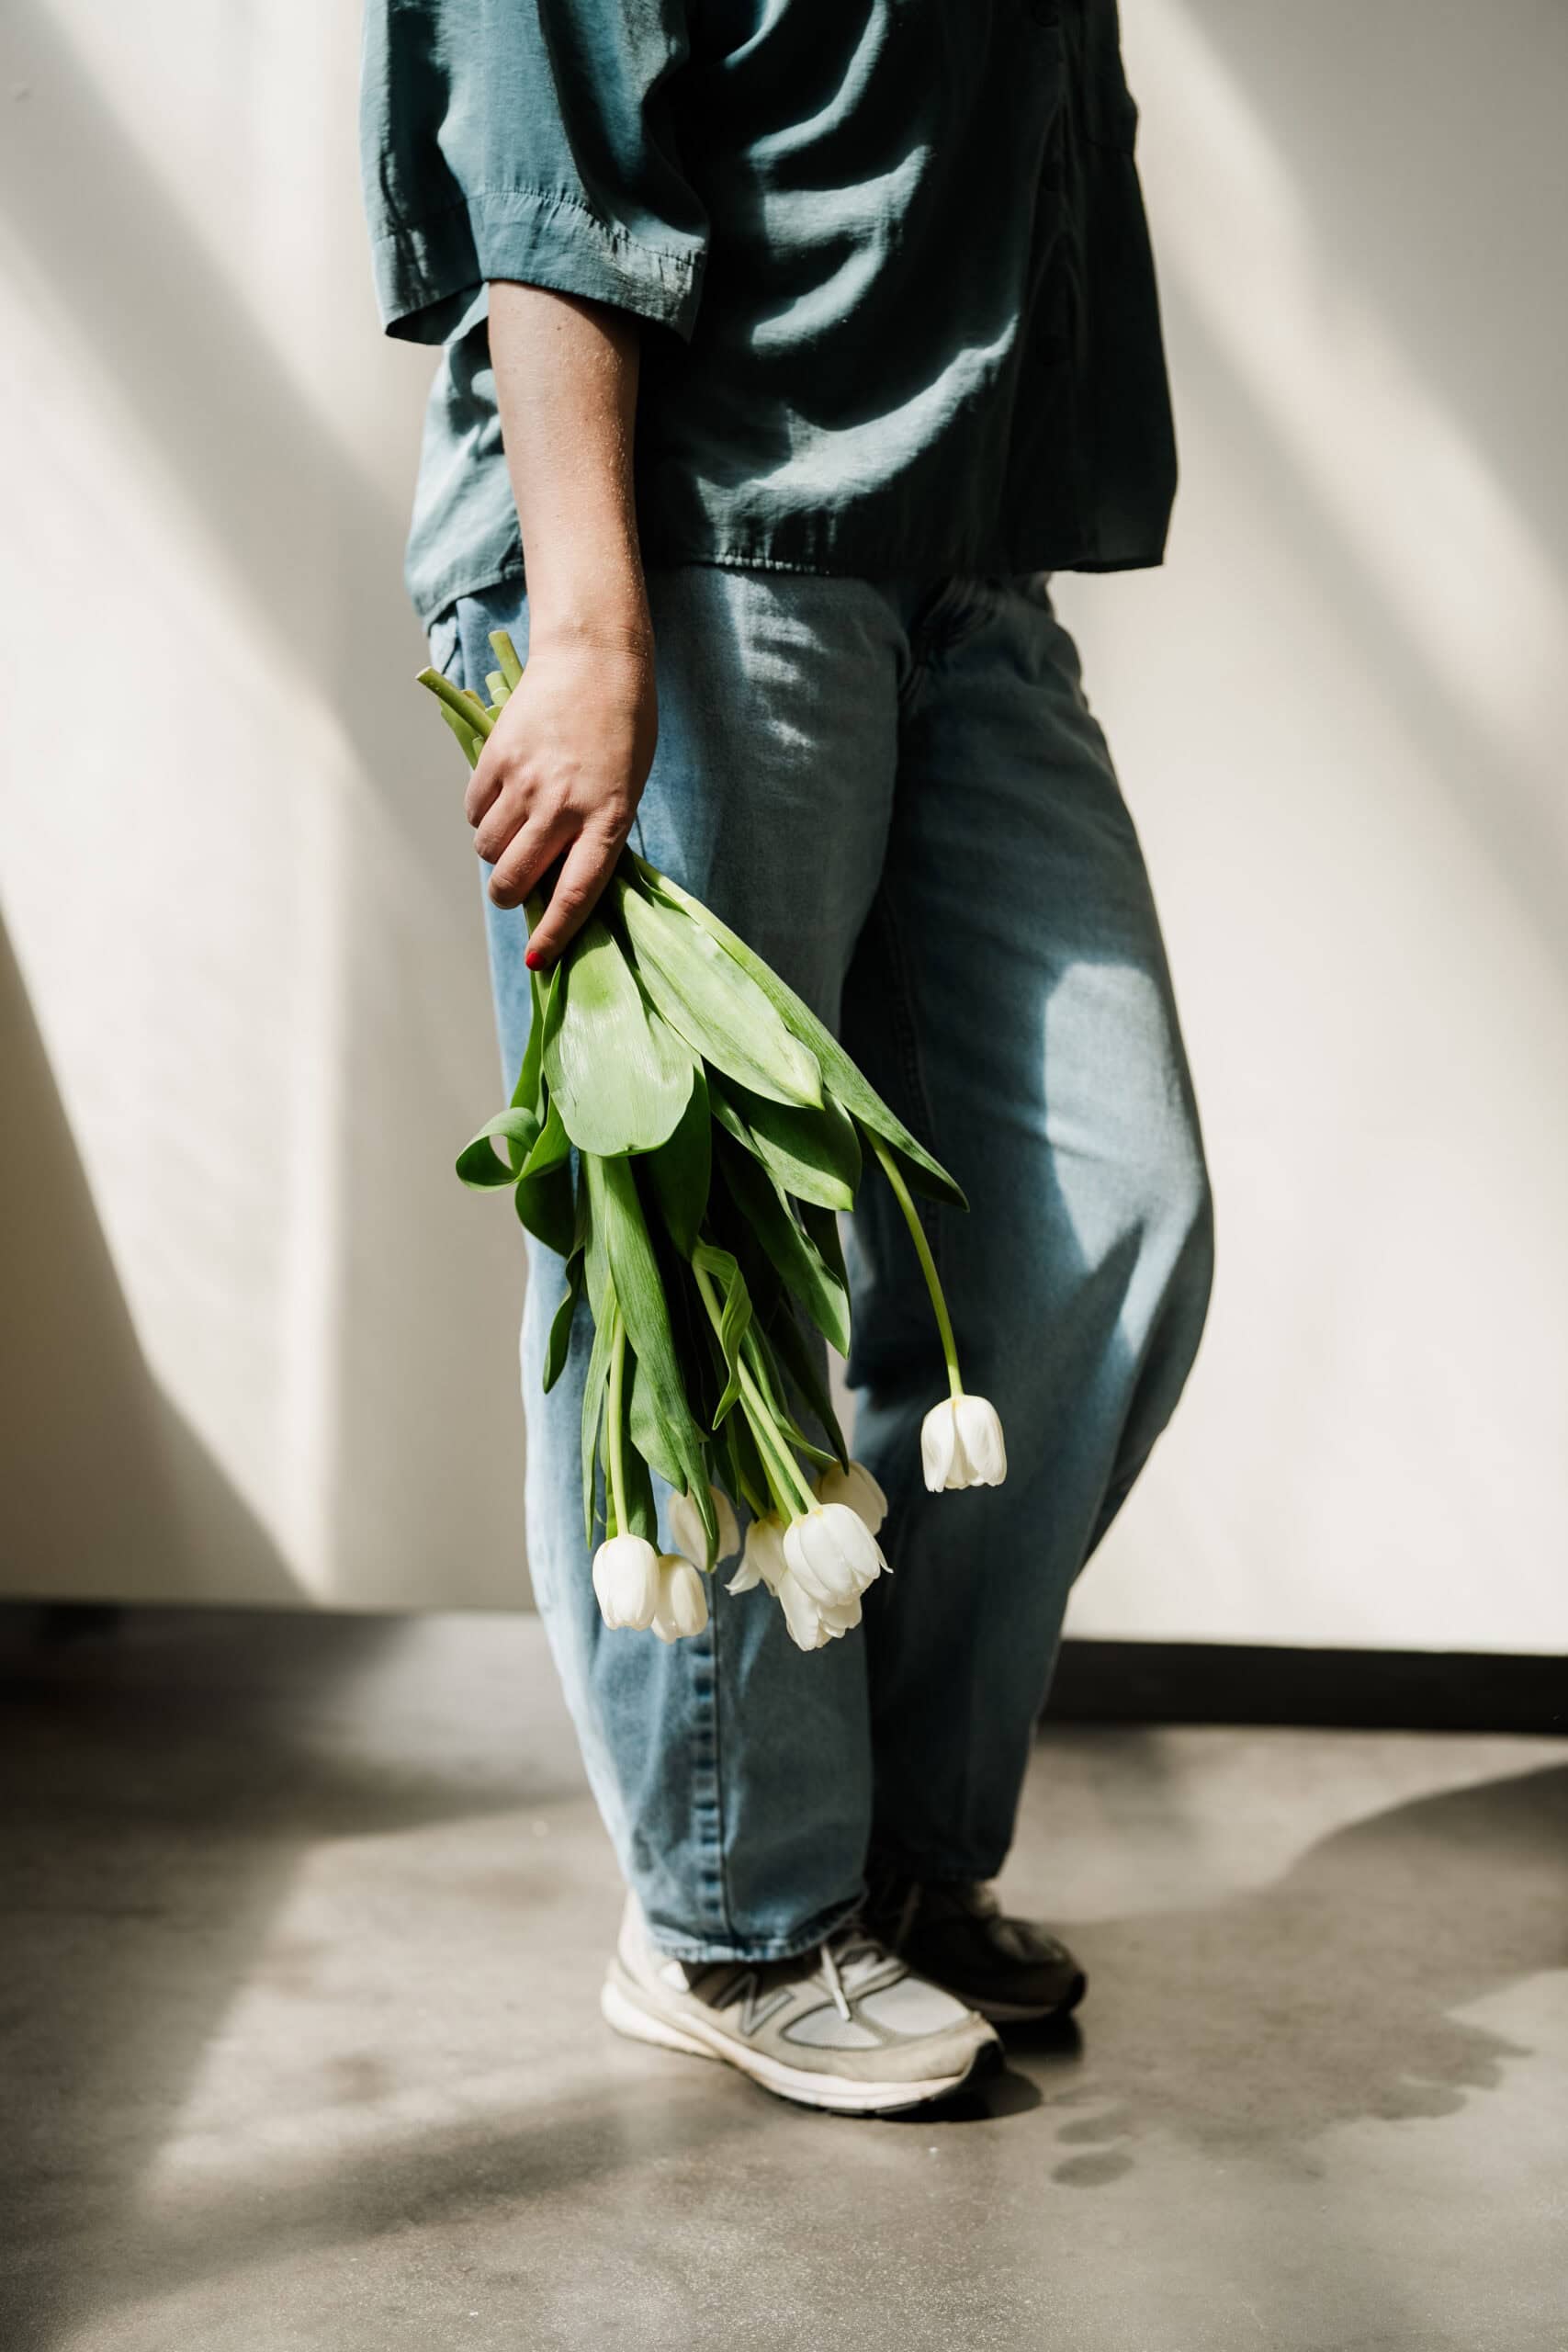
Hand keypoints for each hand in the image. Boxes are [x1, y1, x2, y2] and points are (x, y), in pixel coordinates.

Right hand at [466, 626, 657, 966]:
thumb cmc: (622, 729)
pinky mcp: (496, 758)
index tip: (537, 961)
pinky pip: (473, 811)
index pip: (575, 894)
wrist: (593, 659)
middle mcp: (564, 806)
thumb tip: (552, 882)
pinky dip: (481, 817)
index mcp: (608, 819)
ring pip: (487, 849)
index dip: (554, 934)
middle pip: (513, 879)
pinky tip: (502, 799)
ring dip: (495, 853)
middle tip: (514, 887)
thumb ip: (593, 835)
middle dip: (509, 896)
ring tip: (516, 830)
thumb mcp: (625, 789)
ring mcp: (526, 782)